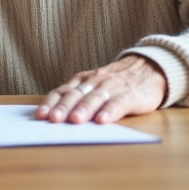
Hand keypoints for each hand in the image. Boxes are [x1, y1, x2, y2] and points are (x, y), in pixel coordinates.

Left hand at [35, 54, 166, 124]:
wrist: (148, 69)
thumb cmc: (116, 82)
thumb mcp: (94, 84)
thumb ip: (77, 96)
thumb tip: (54, 115)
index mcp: (84, 80)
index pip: (63, 91)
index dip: (51, 102)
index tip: (41, 114)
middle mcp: (95, 82)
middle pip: (76, 95)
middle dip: (64, 107)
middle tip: (53, 119)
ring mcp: (112, 88)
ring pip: (95, 98)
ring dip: (84, 109)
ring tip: (75, 120)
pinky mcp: (129, 96)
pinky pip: (118, 103)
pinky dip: (109, 111)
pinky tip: (102, 120)